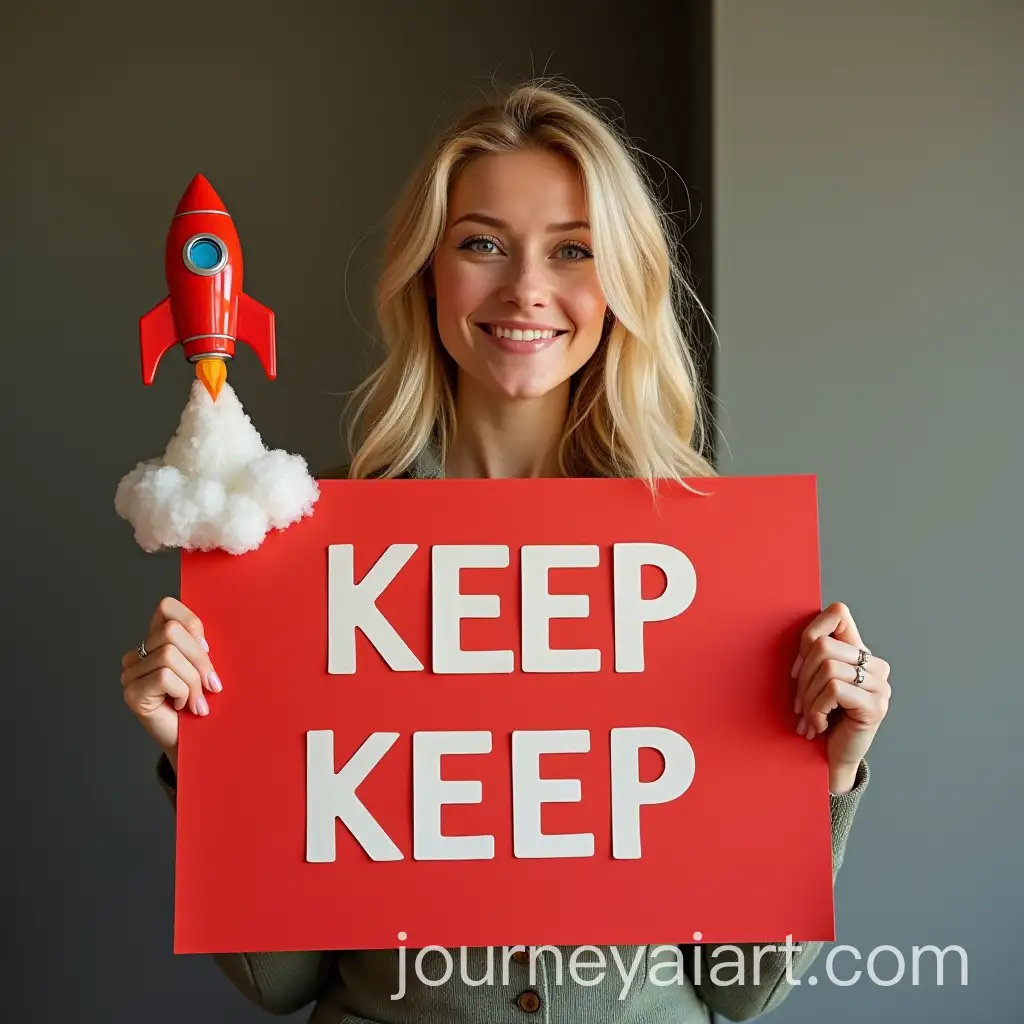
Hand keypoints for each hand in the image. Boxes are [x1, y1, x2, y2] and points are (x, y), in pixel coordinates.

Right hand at [120, 596, 221, 766]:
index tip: (208, 647)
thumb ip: (201, 646)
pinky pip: (164, 676)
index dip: (190, 621)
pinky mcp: (132, 694)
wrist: (198, 743)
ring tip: (199, 702)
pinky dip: (183, 692)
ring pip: (169, 655)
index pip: (166, 607)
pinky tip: (185, 706)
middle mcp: (139, 655)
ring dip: (194, 681)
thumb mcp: (206, 668)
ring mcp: (131, 674)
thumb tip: (205, 638)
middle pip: (171, 632)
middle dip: (200, 659)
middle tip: (213, 685)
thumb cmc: (203, 703)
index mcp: (157, 641)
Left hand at [791, 602, 890, 788]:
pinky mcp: (876, 706)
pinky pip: (834, 690)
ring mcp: (879, 685)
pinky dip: (817, 709)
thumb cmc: (820, 717)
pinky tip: (819, 725)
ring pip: (827, 668)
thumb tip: (803, 640)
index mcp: (857, 651)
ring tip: (808, 717)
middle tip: (799, 704)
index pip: (838, 613)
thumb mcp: (813, 681)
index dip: (810, 632)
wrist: (832, 758)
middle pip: (823, 646)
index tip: (798, 667)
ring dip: (808, 698)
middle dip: (801, 677)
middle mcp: (874, 664)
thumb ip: (814, 655)